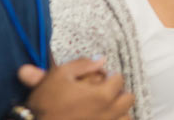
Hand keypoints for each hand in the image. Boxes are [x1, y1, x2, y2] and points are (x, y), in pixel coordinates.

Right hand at [19, 59, 133, 119]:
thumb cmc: (45, 104)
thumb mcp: (58, 75)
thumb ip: (82, 64)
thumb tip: (101, 59)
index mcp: (102, 96)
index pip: (119, 79)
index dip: (110, 75)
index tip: (103, 77)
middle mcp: (108, 114)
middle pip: (128, 99)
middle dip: (120, 93)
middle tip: (106, 92)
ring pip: (126, 118)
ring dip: (120, 112)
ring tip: (107, 109)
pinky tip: (103, 118)